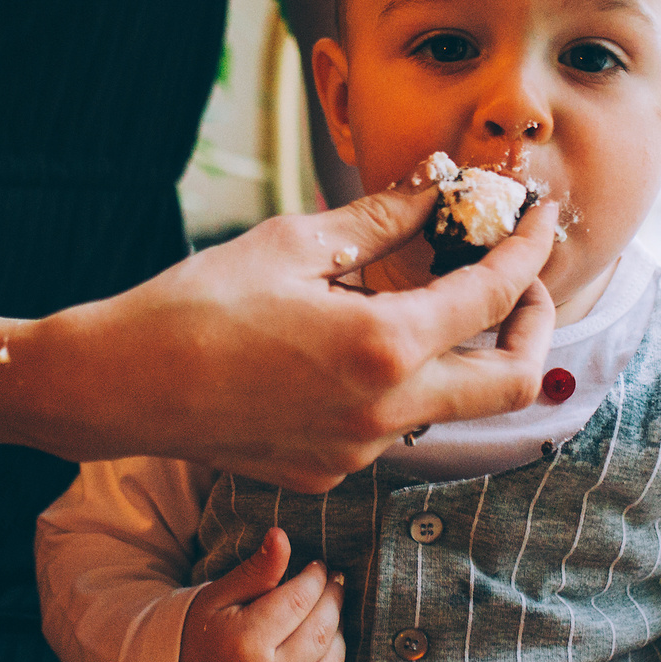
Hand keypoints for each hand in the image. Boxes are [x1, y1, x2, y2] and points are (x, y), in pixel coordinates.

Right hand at [44, 187, 557, 491]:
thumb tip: (439, 191)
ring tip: (426, 299)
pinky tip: (354, 343)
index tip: (539, 220)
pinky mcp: (328, 469)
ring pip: (447, 406)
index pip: (493, 297)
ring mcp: (358, 450)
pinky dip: (398, 381)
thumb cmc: (196, 304)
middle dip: (532, 326)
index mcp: (383, 345)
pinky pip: (389, 425)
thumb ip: (382, 220)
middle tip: (517, 281)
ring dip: (458, 355)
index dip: (528, 251)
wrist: (121, 386)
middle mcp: (385, 409)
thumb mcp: (294, 243)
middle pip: (510, 383)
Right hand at [178, 526, 345, 661]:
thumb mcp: (218, 598)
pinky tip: (327, 646)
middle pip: (320, 630)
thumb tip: (282, 535)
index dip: (315, 578)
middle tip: (335, 583)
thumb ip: (254, 570)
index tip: (319, 566)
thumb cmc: (200, 637)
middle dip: (333, 601)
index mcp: (243, 643)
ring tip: (331, 612)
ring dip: (339, 632)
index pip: (299, 600)